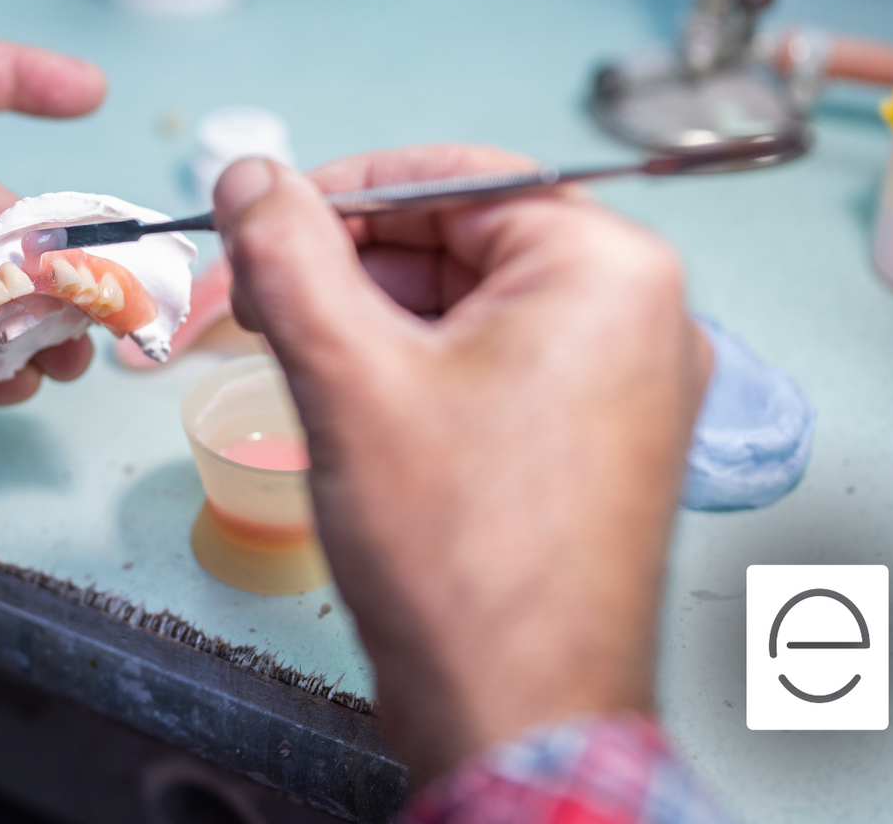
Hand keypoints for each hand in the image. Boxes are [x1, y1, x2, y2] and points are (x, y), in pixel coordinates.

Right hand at [211, 148, 710, 786]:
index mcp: (606, 270)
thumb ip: (292, 255)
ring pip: (471, 306)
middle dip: (349, 266)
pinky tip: (350, 403)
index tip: (263, 220)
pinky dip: (416, 369)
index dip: (340, 193)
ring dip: (372, 319)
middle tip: (255, 301)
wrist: (519, 714)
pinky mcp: (599, 441)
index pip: (454, 177)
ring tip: (293, 360)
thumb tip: (253, 177)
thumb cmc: (459, 554)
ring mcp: (626, 385)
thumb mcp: (349, 375)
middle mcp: (638, 315)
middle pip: (462, 239)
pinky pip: (496, 365)